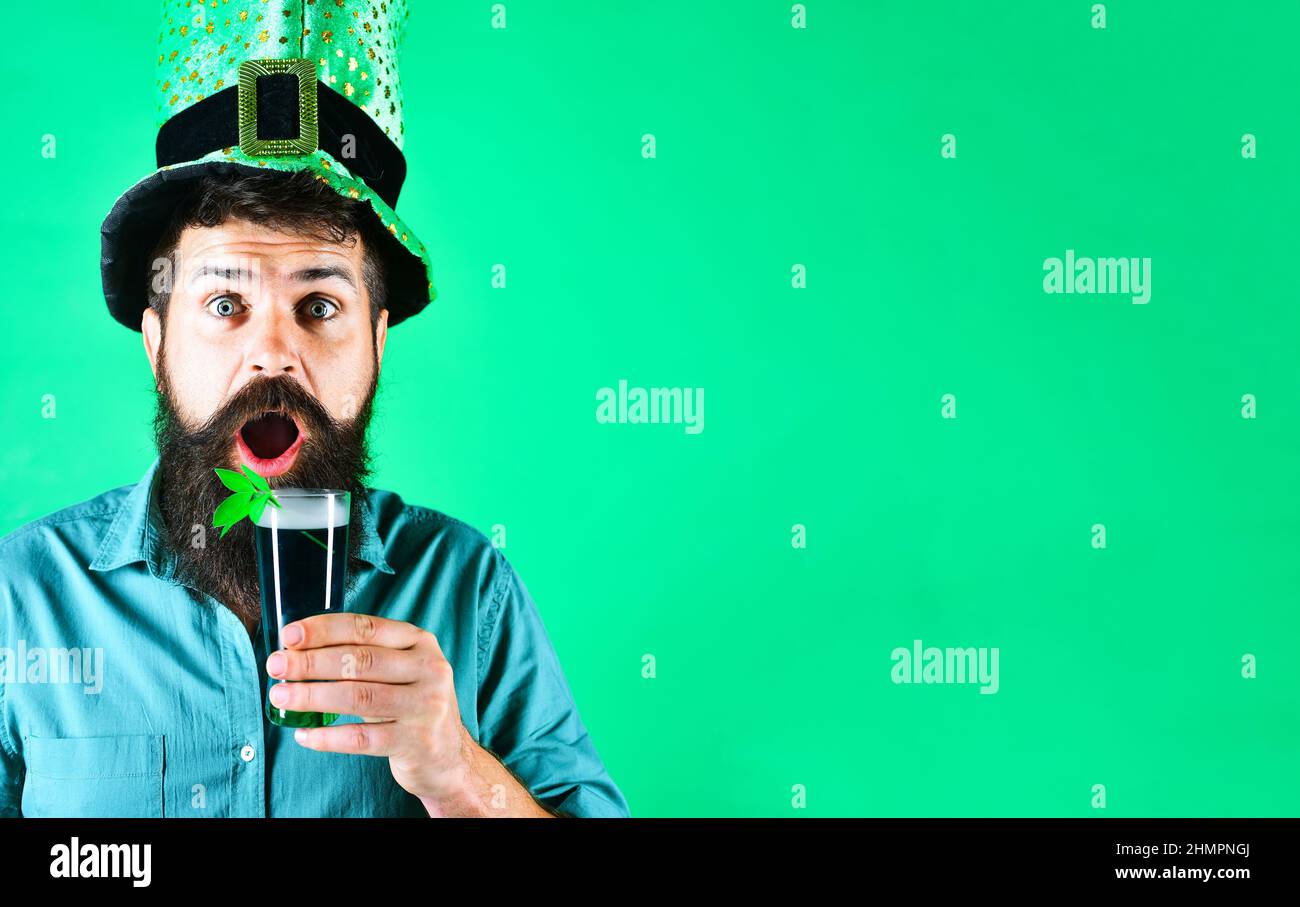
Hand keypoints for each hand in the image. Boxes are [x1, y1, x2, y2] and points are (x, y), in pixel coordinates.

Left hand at [265, 613, 474, 806]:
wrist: (448, 756)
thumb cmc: (410, 704)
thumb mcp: (401, 671)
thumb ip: (363, 656)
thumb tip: (298, 651)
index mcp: (420, 643)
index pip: (366, 628)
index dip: (324, 630)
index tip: (289, 636)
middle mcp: (429, 669)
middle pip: (360, 660)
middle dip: (311, 662)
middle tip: (277, 666)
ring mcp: (425, 706)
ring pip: (359, 697)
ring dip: (312, 697)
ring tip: (281, 697)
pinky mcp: (416, 742)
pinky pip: (361, 738)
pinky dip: (327, 737)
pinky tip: (304, 735)